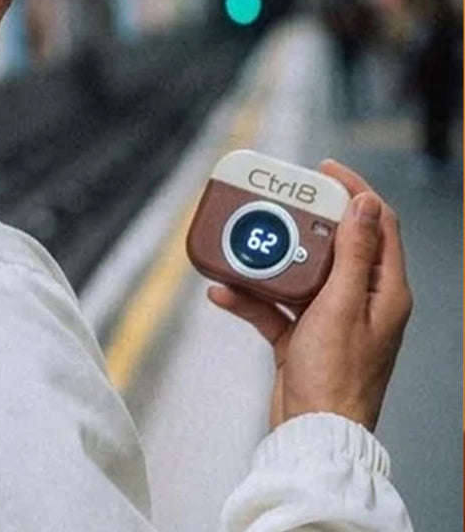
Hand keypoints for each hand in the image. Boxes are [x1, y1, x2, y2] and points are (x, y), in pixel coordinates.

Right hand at [207, 159, 412, 430]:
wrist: (314, 433)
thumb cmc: (337, 378)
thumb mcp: (342, 306)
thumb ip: (352, 254)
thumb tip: (364, 204)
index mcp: (384, 290)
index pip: (377, 224)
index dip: (353, 191)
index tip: (321, 171)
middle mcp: (361, 300)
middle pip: (332, 243)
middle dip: (300, 220)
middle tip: (274, 199)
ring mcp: (330, 318)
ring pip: (298, 272)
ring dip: (268, 258)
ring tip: (243, 242)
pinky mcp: (301, 336)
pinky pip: (272, 306)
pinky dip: (248, 298)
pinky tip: (222, 292)